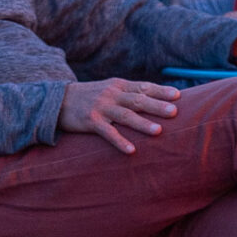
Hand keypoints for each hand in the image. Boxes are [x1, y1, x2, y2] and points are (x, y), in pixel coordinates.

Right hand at [58, 78, 180, 155]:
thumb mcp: (108, 89)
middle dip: (157, 106)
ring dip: (142, 123)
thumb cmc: (89, 96)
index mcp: (119, 86)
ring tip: (159, 131)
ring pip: (126, 115)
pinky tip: (131, 150)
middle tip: (175, 112)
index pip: (143, 87)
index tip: (178, 95)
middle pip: (138, 100)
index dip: (161, 91)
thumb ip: (127, 93)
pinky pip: (108, 133)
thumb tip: (153, 99)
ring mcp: (101, 107)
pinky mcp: (91, 121)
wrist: (58, 100)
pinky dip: (120, 141)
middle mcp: (112, 94)